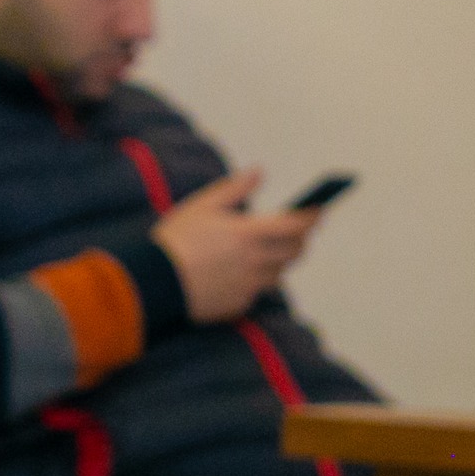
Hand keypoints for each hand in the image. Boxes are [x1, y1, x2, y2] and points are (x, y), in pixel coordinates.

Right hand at [152, 168, 321, 323]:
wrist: (155, 282)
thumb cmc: (176, 240)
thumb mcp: (202, 205)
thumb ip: (235, 188)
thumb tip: (260, 172)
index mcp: (249, 234)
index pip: (296, 225)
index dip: (312, 217)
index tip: (319, 210)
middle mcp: (256, 261)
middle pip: (295, 252)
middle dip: (301, 239)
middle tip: (295, 231)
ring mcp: (249, 285)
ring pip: (279, 272)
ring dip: (280, 259)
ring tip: (266, 250)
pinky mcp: (238, 304)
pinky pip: (258, 291)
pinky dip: (256, 280)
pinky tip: (240, 272)